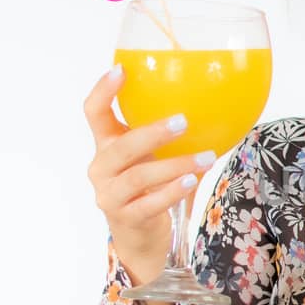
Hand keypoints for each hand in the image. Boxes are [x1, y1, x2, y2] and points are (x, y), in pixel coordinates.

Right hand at [83, 67, 217, 264]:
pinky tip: (192, 181)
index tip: (121, 69)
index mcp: (106, 143)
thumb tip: (211, 99)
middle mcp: (101, 167)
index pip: (94, 112)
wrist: (141, 235)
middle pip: (121, 147)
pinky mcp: (125, 218)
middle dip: (153, 133)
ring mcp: (109, 194)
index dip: (103, 90)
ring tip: (206, 158)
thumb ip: (166, 133)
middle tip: (184, 121)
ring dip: (175, 165)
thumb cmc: (150, 185)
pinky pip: (149, 203)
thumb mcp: (153, 154)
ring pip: (139, 177)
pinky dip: (172, 191)